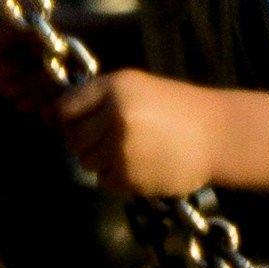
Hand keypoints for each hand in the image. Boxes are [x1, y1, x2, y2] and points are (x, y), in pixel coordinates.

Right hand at [0, 21, 76, 123]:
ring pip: (7, 90)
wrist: (111, 49)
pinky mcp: (35, 96)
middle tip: (44, 59)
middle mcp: (10, 52)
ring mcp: (22, 76)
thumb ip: (7, 31)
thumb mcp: (41, 25)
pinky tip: (61, 86)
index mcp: (8, 29)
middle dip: (20, 68)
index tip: (20, 45)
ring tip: (60, 71)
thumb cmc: (79, 29)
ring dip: (34, 83)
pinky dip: (42, 97)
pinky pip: (23, 104)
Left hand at [55, 68, 221, 199]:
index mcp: (115, 88)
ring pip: (86, 161)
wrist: (220, 135)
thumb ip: (96, 100)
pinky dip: (118, 176)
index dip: (70, 118)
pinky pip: (104, 180)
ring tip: (135, 149)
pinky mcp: (128, 176)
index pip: (66, 108)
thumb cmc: (177, 109)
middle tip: (119, 137)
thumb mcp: (137, 89)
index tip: (84, 121)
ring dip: (103, 159)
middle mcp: (113, 115)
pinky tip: (143, 163)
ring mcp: (120, 148)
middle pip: (73, 138)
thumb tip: (48, 116)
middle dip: (89, 140)